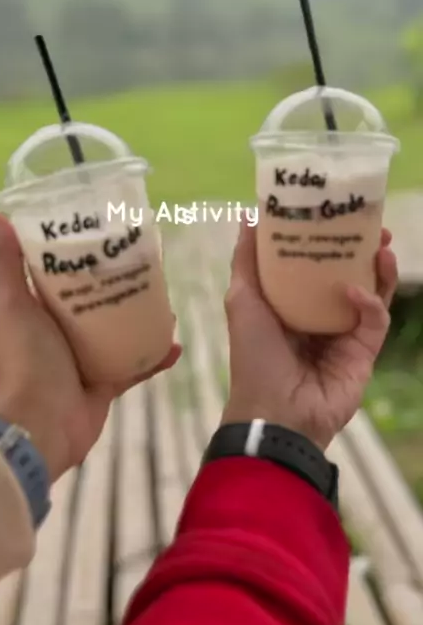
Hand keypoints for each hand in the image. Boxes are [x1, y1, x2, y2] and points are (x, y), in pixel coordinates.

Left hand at [0, 214, 180, 482]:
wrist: (40, 427)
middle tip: (149, 264)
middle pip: (97, 302)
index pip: (63, 276)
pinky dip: (155, 357)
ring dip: (144, 318)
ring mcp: (85, 359)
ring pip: (121, 331)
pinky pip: (136, 366)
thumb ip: (7, 265)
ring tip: (168, 300)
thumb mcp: (13, 306)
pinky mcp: (106, 383)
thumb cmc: (26, 361)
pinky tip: (176, 344)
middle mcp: (62, 333)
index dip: (83, 255)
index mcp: (40, 312)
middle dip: (121, 284)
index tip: (108, 234)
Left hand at [222, 220, 397, 450]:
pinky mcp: (363, 352)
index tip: (336, 212)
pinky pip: (374, 321)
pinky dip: (370, 303)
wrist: (275, 412)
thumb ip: (247, 260)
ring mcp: (343, 333)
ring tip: (382, 246)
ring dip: (378, 270)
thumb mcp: (242, 300)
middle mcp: (318, 314)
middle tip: (374, 227)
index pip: (314, 262)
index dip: (327, 238)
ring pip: (370, 293)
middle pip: (348, 273)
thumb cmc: (253, 355)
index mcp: (290, 301)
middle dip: (362, 249)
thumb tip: (248, 215)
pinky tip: (357, 291)